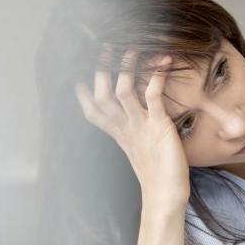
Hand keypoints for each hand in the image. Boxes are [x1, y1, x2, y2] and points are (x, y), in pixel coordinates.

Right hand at [75, 51, 190, 210]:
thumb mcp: (141, 150)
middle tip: (103, 46)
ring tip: (130, 47)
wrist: (166, 197)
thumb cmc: (158, 176)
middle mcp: (125, 128)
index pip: (92, 110)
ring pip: (122, 91)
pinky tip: (165, 60)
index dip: (84, 91)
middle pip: (102, 95)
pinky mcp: (158, 126)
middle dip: (101, 70)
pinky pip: (153, 96)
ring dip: (125, 67)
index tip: (79, 71)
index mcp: (118, 134)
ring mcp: (140, 126)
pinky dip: (157, 76)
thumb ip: (135, 133)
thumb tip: (137, 120)